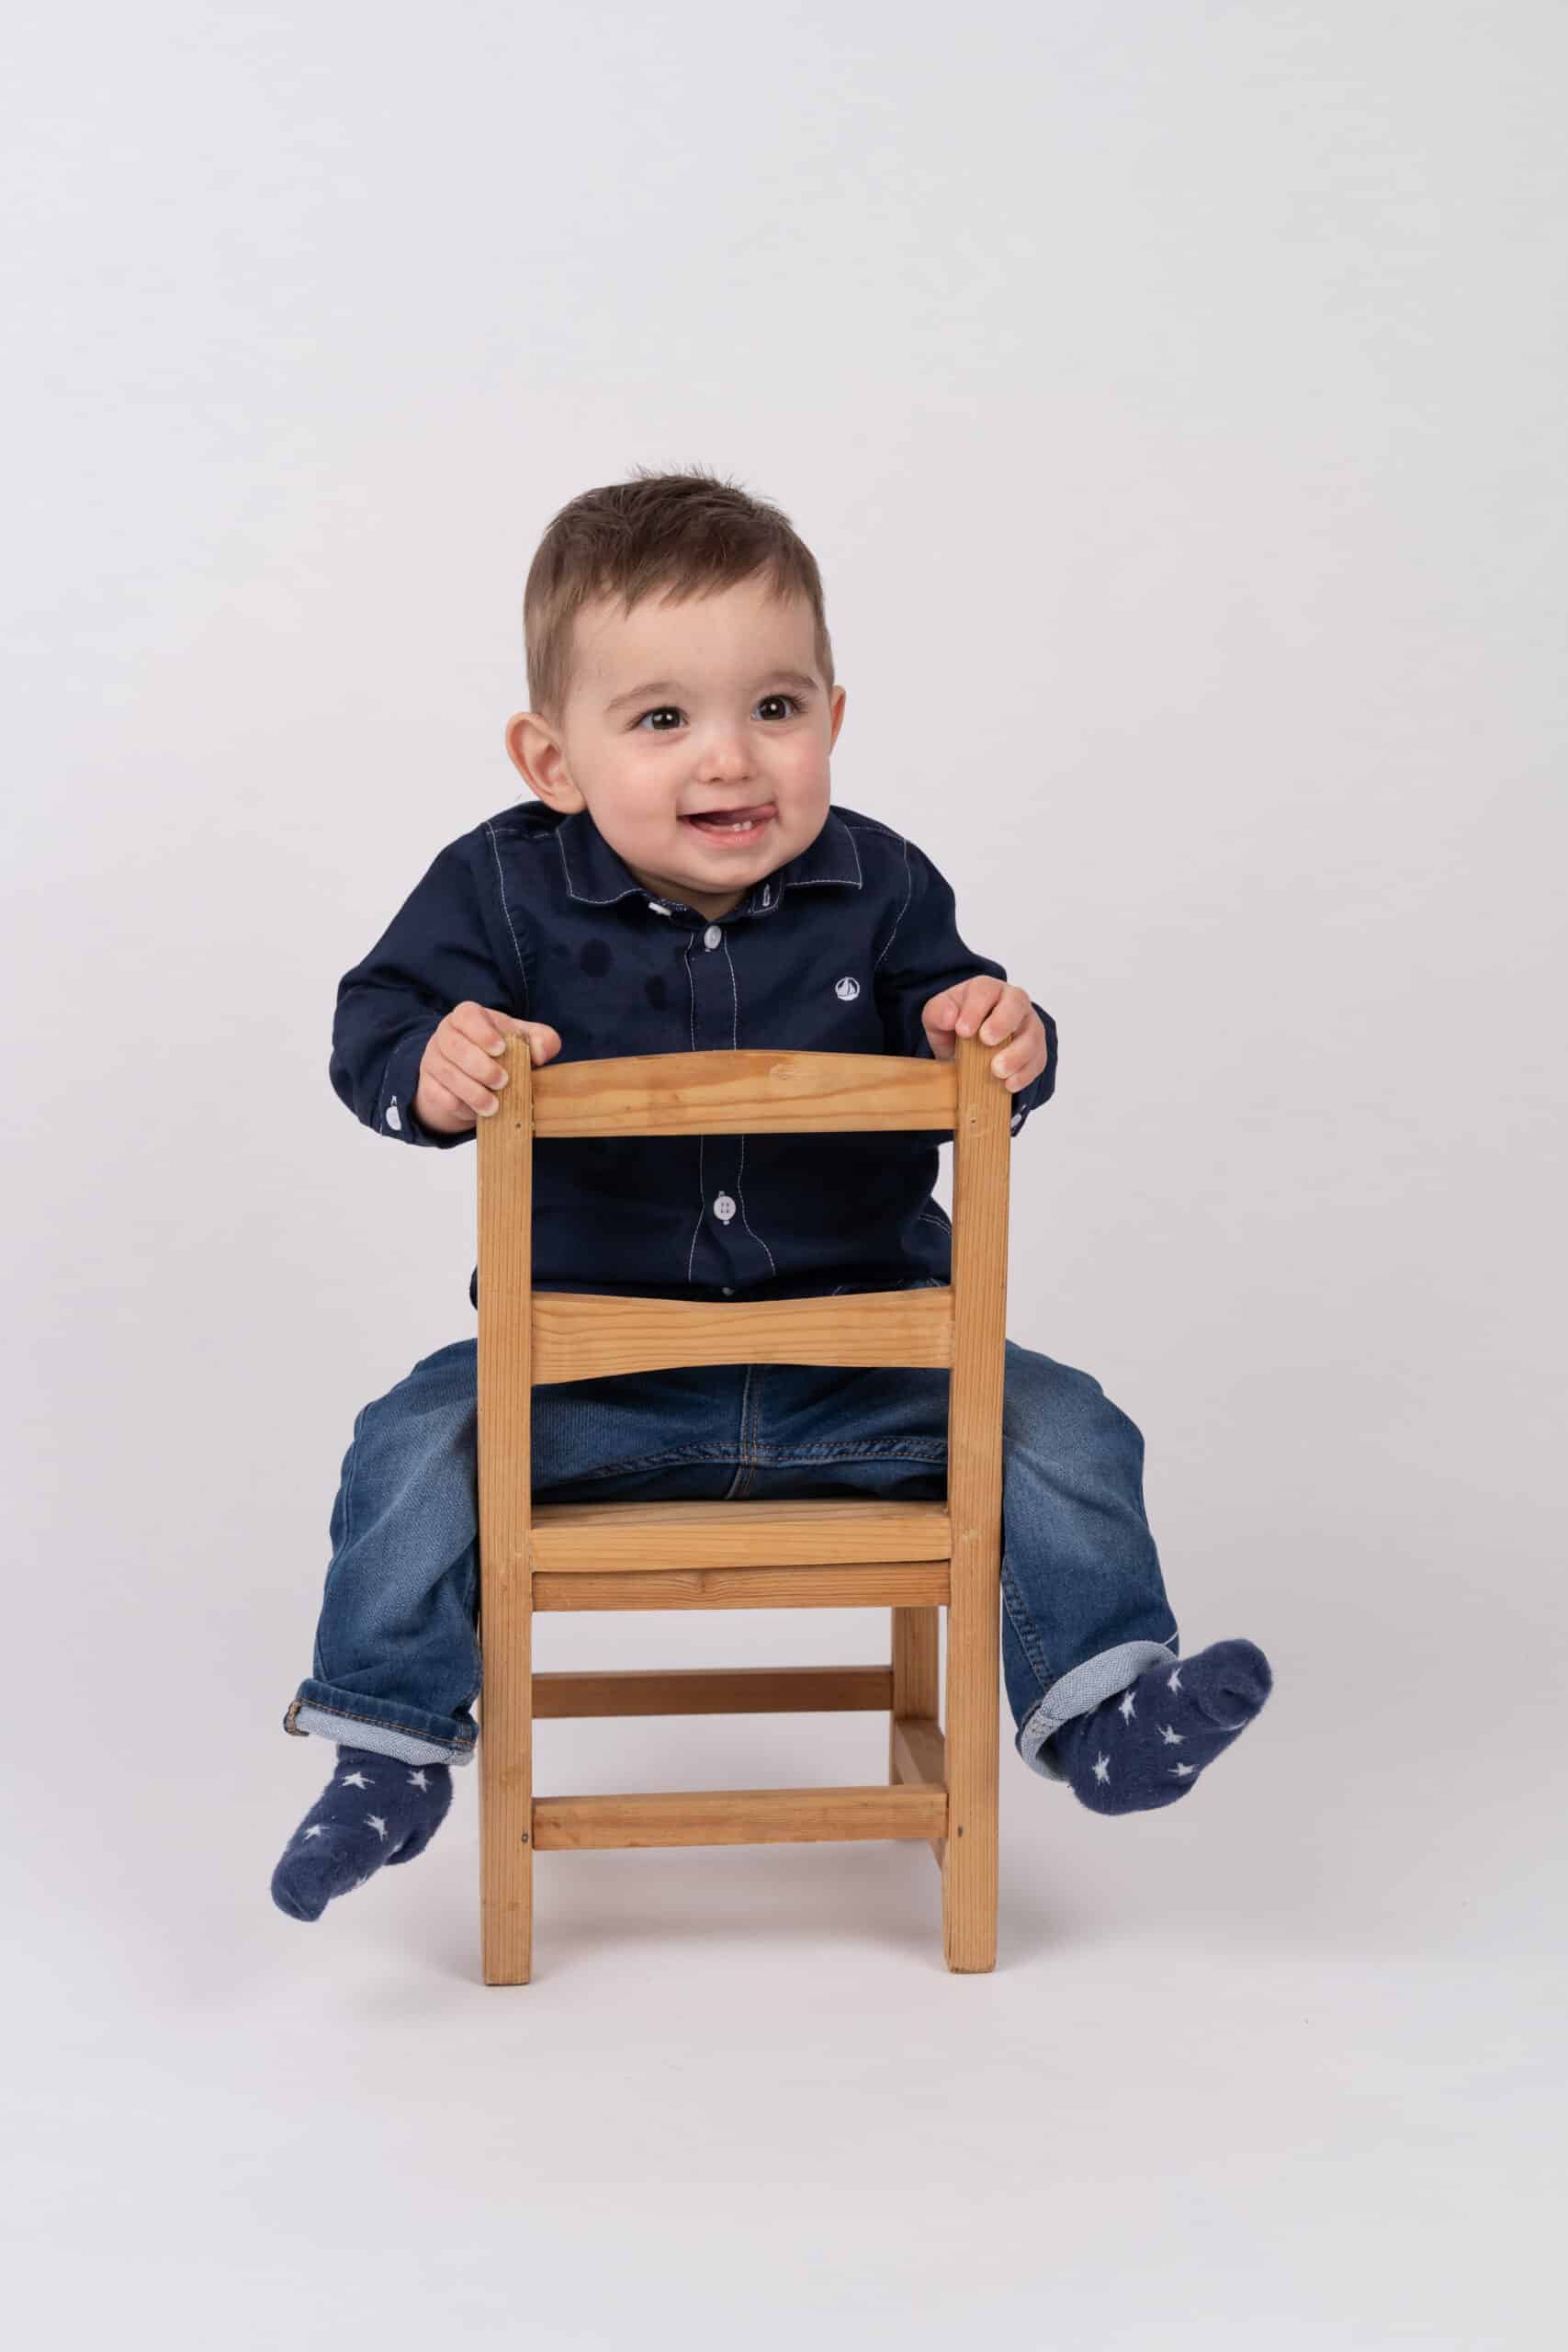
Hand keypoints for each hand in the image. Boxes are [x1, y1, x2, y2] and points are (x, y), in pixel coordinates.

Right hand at [412, 1002, 561, 1135]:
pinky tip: (476, 1113)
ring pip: (446, 1073)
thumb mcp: (525, 1042)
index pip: (467, 1015)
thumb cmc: (502, 1054)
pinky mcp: (428, 1084)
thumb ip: (542, 1040)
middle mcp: (446, 1034)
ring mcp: (433, 1059)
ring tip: (494, 1106)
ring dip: (472, 1091)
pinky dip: (459, 1105)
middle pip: (454, 1046)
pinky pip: (438, 1094)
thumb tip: (541, 1053)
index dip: (482, 1031)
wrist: (474, 1080)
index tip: (501, 1049)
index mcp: (468, 1017)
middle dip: (480, 1066)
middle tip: (503, 1082)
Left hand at [920, 978, 1047, 1093]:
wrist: (967, 1047)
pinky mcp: (1036, 1051)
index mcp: (987, 989)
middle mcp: (1013, 1002)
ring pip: (1032, 1035)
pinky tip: (1009, 1084)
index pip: (985, 991)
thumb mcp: (937, 1017)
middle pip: (1017, 1003)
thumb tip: (950, 1017)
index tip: (962, 1030)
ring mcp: (1029, 1026)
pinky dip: (1025, 1074)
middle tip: (986, 1040)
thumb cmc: (956, 1025)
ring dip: (1016, 1054)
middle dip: (1003, 1022)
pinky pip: (1037, 1061)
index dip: (975, 1009)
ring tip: (997, 1070)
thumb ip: (939, 1013)